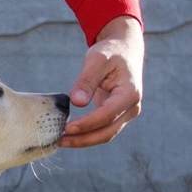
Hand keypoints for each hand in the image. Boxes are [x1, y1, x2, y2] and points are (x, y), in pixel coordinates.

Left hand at [59, 15, 143, 147]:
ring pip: (105, 135)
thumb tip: (77, 102)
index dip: (87, 124)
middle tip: (59, 140)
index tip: (67, 128)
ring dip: (84, 141)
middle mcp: (132, 106)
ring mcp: (126, 113)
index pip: (107, 115)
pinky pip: (102, 130)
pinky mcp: (118, 115)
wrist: (125, 50)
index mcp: (130, 92)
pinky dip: (86, 135)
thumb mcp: (96, 60)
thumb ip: (86, 81)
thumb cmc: (111, 52)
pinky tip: (69, 135)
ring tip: (61, 141)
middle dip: (83, 139)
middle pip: (108, 131)